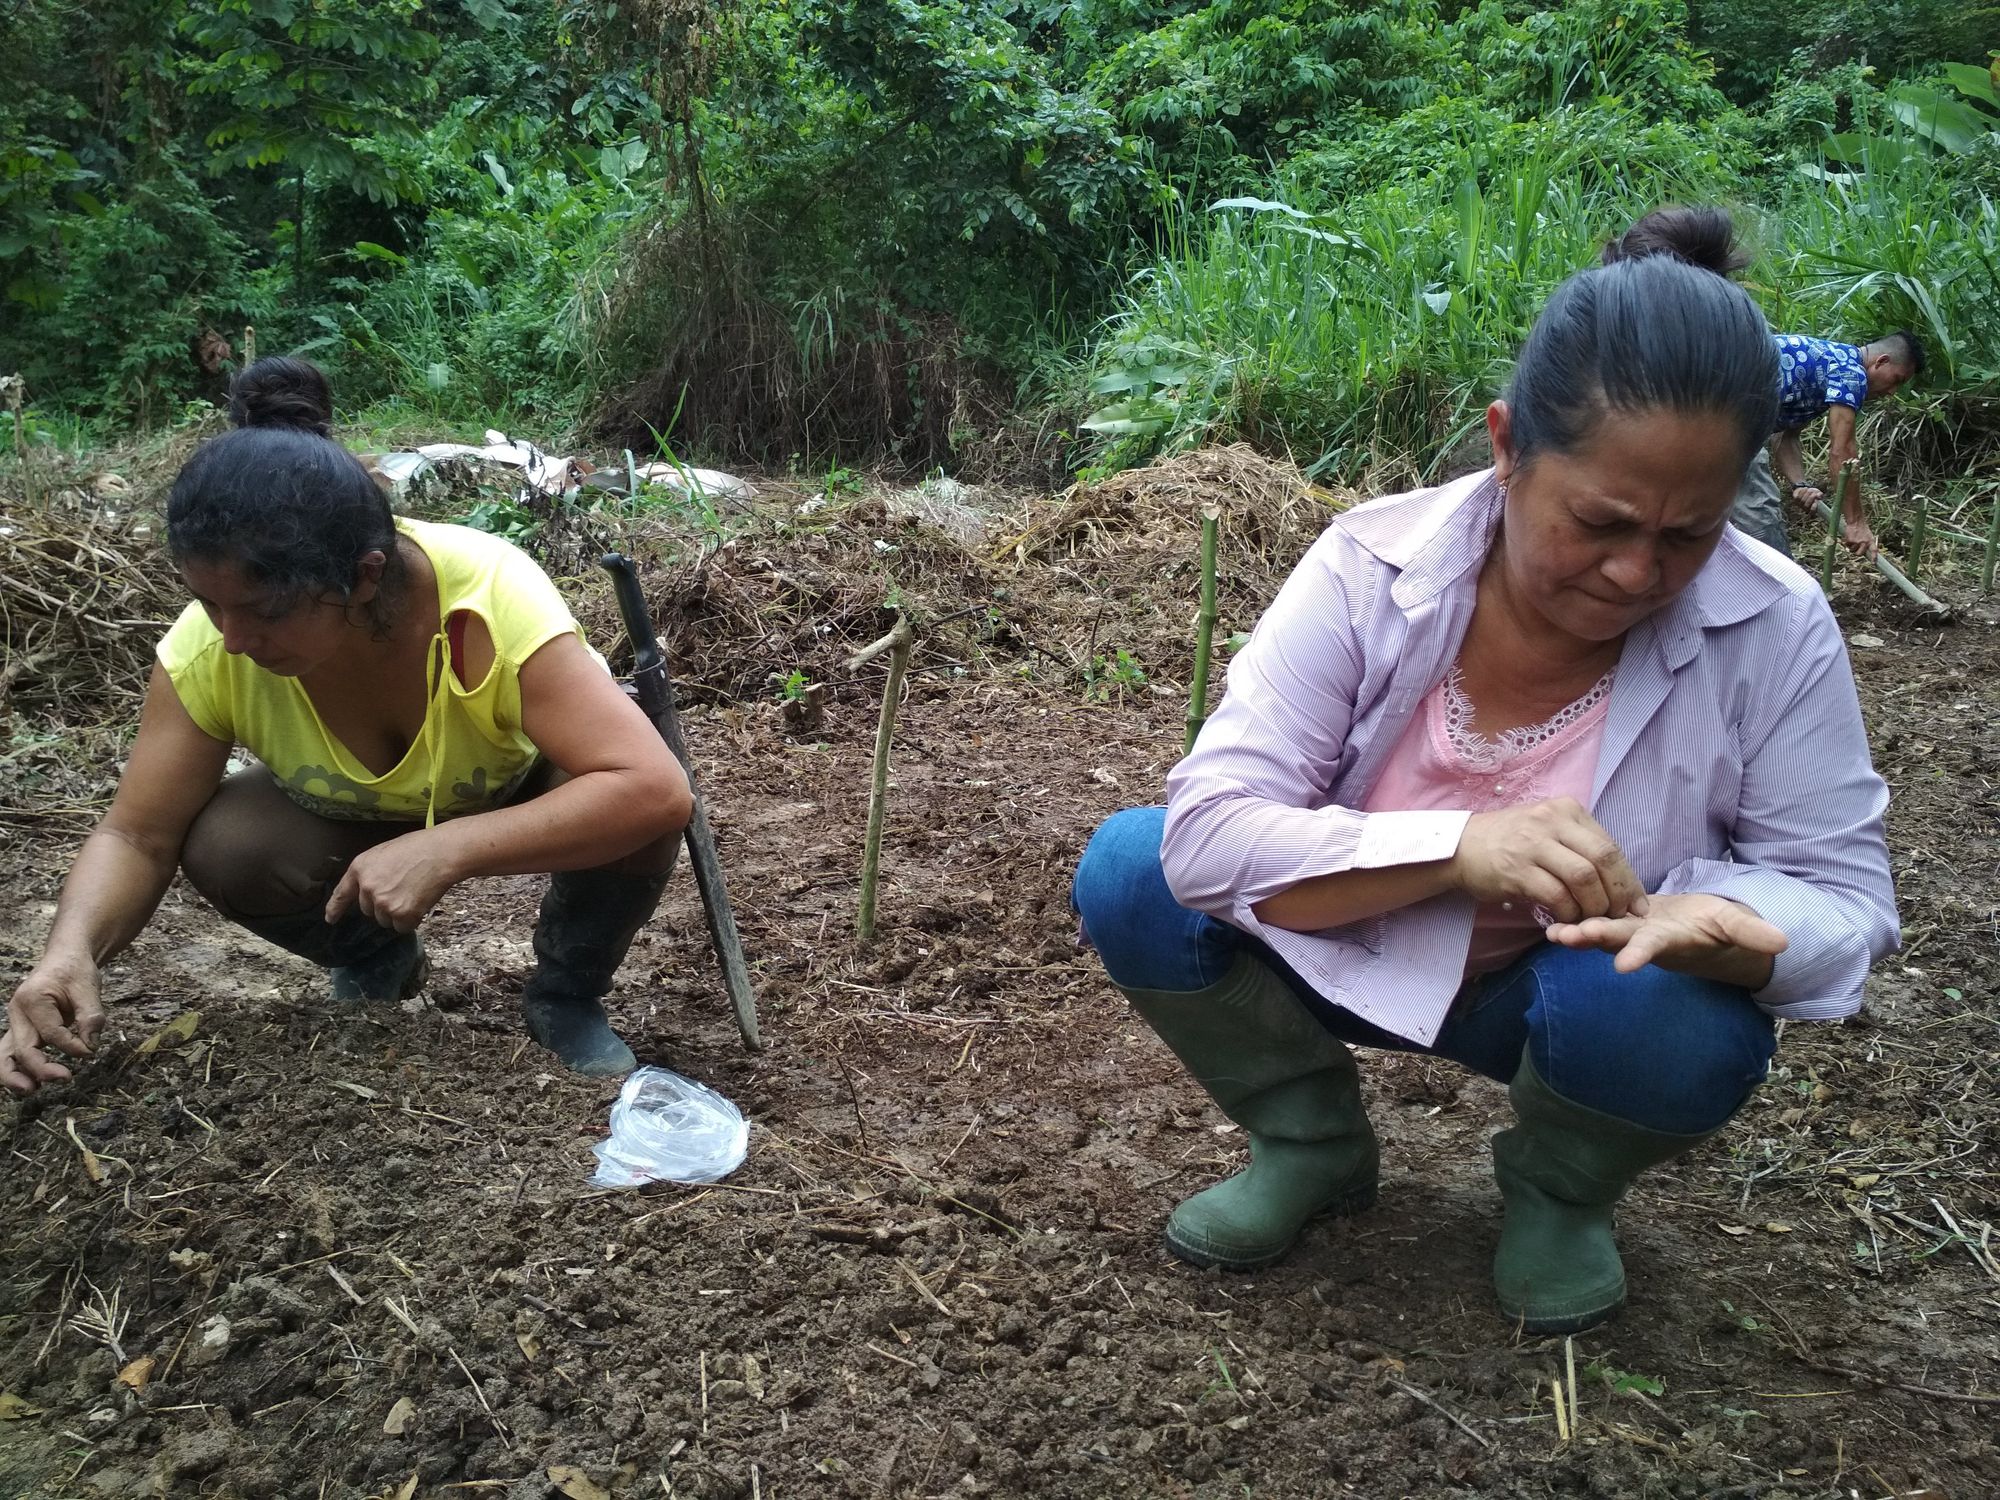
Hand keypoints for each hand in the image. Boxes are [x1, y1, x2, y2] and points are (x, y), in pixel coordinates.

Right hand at [3, 949, 105, 1094]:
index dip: (73, 1046)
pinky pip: (13, 1055)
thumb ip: (91, 1016)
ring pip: (5, 1056)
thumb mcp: (89, 988)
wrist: (65, 960)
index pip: (51, 1033)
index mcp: (32, 999)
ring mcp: (15, 1024)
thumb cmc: (75, 971)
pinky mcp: (21, 1032)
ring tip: (31, 1090)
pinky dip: (18, 1070)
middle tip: (65, 1078)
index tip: (91, 1050)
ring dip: (15, 1076)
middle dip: (39, 1068)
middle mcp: (17, 1014)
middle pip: (20, 1049)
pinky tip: (31, 1084)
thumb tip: (90, 1046)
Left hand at [323, 830, 460, 933]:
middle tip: (404, 889)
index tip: (330, 919)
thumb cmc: (419, 847)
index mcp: (360, 868)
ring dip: (399, 913)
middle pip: (369, 910)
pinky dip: (412, 919)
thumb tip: (373, 892)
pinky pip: (402, 926)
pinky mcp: (400, 914)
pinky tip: (421, 901)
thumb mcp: (385, 853)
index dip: (335, 909)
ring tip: (415, 893)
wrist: (441, 853)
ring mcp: (382, 902)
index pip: (342, 894)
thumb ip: (373, 872)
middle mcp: (367, 888)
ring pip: (386, 920)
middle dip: (384, 905)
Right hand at [1450, 798, 1644, 923]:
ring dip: (1594, 906)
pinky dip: (1568, 913)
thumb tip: (1617, 877)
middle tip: (1620, 916)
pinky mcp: (1517, 869)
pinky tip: (1566, 920)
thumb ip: (1578, 843)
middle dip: (1618, 893)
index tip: (1635, 904)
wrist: (1459, 847)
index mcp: (1566, 809)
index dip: (1628, 880)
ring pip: (1583, 877)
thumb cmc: (1507, 841)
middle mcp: (1551, 820)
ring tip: (1592, 919)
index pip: (1610, 846)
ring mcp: (1533, 844)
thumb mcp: (1546, 827)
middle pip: (1603, 859)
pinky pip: (1556, 895)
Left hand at [1544, 892, 1787, 980]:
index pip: (1652, 947)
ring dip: (1576, 933)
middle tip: (1569, 938)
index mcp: (1670, 940)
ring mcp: (1629, 931)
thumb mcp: (1736, 927)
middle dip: (1595, 939)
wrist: (1700, 928)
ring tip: (1552, 934)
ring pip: (1600, 931)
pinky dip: (1573, 917)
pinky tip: (1547, 917)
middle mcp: (1644, 939)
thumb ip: (1752, 934)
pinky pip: (1594, 917)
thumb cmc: (1719, 927)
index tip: (1622, 966)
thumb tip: (1783, 943)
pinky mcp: (1620, 919)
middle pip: (1617, 939)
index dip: (1638, 955)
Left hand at [1789, 484, 1823, 510]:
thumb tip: (1818, 495)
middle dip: (1811, 498)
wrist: (1805, 489)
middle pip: (1806, 506)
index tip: (1816, 501)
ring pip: (1802, 500)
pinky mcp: (1795, 499)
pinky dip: (1802, 492)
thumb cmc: (1813, 493)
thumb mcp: (1818, 493)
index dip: (1813, 508)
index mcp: (1811, 508)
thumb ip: (1820, 494)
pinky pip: (1798, 496)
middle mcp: (1805, 508)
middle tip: (1814, 493)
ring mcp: (1799, 504)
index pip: (1812, 512)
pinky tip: (1805, 488)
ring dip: (1807, 494)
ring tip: (1810, 490)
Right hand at [1842, 517, 1877, 559]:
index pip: (1874, 550)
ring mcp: (1857, 542)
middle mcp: (1865, 542)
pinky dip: (1845, 542)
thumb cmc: (1862, 529)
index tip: (1873, 563)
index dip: (1874, 557)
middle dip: (1856, 552)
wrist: (1856, 522)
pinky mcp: (1850, 541)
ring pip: (1851, 550)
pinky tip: (1848, 536)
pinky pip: (1846, 545)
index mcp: (1871, 541)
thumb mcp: (1868, 535)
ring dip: (1850, 546)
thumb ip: (1867, 543)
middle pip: (1859, 554)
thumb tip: (1863, 552)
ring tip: (1852, 538)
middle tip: (1854, 549)